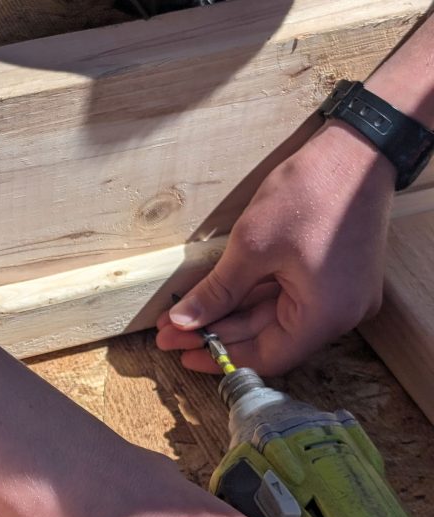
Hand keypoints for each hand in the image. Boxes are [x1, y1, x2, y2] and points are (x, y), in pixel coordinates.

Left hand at [156, 122, 395, 374]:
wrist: (358, 148)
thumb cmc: (311, 194)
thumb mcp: (252, 246)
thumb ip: (217, 291)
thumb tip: (182, 321)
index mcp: (324, 317)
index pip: (266, 357)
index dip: (219, 357)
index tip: (181, 354)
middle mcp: (337, 314)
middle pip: (266, 337)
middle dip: (215, 333)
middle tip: (168, 332)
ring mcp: (336, 294)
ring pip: (271, 316)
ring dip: (227, 315)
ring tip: (181, 316)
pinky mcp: (330, 275)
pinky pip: (284, 296)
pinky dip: (248, 297)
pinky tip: (212, 297)